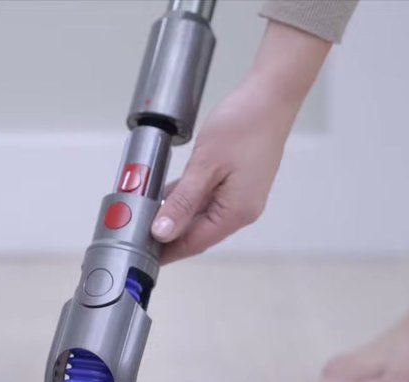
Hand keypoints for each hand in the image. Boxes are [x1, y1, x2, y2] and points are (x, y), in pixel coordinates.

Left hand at [151, 21, 331, 263]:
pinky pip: (208, 201)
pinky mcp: (239, 184)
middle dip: (168, 236)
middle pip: (198, 233)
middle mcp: (242, 211)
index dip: (167, 252)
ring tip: (146, 216)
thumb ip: (182, 201)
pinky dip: (187, 201)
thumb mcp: (205, 165)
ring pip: (202, 217)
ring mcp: (242, 198)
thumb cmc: (243, 125)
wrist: (271, 97)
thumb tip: (162, 232)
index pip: (194, 243)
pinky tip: (166, 196)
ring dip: (176, 217)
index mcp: (236, 212)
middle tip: (137, 234)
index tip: (142, 256)